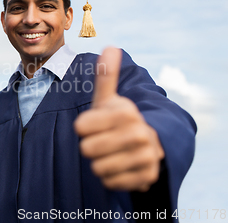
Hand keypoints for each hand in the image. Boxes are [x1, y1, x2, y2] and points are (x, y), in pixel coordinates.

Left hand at [74, 47, 163, 191]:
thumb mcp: (109, 100)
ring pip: (98, 168)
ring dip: (99, 163)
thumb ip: (106, 76)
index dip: (82, 127)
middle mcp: (139, 132)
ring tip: (112, 154)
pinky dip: (110, 178)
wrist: (147, 147)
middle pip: (87, 149)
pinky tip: (120, 167)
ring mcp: (146, 156)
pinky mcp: (147, 177)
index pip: (80, 127)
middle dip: (90, 147)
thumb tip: (110, 45)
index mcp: (125, 110)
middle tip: (102, 141)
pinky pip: (110, 183)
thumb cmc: (117, 120)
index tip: (92, 124)